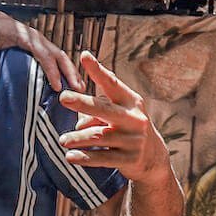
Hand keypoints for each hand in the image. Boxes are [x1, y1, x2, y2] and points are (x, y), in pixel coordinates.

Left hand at [0, 3, 83, 90]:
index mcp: (27, 36)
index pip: (44, 54)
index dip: (52, 71)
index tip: (57, 87)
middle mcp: (36, 38)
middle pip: (59, 55)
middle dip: (70, 71)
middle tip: (79, 89)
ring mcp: (38, 41)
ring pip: (60, 56)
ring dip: (70, 70)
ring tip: (79, 88)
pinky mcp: (37, 46)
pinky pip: (54, 57)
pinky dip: (62, 68)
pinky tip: (65, 81)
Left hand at [57, 51, 171, 183]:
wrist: (153, 157)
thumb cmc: (128, 126)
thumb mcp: (122, 109)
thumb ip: (101, 100)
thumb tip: (74, 98)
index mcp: (131, 102)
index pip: (112, 83)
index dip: (97, 70)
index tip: (84, 55)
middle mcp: (134, 119)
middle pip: (104, 109)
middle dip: (83, 103)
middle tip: (63, 98)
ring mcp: (133, 140)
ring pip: (99, 137)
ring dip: (78, 137)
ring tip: (62, 140)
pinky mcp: (129, 160)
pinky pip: (102, 158)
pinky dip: (85, 158)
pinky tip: (70, 156)